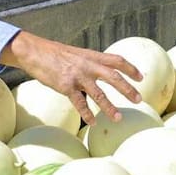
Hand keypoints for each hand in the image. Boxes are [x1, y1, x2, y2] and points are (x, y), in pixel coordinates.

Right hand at [4, 32, 142, 124]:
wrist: (34, 52)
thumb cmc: (55, 54)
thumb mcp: (77, 54)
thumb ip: (90, 62)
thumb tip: (101, 71)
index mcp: (92, 56)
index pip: (117, 60)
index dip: (131, 68)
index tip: (141, 77)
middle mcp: (88, 65)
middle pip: (114, 77)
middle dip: (128, 89)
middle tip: (139, 99)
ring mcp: (78, 76)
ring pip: (99, 94)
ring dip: (110, 107)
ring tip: (118, 118)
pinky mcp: (66, 86)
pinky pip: (79, 103)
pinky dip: (86, 114)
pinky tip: (92, 122)